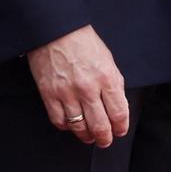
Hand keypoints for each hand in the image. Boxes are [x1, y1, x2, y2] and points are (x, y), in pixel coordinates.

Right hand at [26, 25, 129, 147]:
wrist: (55, 30)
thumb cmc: (83, 42)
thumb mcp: (107, 59)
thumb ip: (114, 83)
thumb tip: (118, 106)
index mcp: (107, 77)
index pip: (119, 113)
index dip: (121, 127)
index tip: (120, 131)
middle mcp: (88, 88)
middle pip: (100, 126)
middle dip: (105, 139)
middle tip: (105, 141)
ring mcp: (67, 93)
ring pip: (79, 127)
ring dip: (86, 136)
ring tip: (89, 137)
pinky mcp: (49, 94)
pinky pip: (59, 121)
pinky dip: (67, 127)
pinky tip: (71, 125)